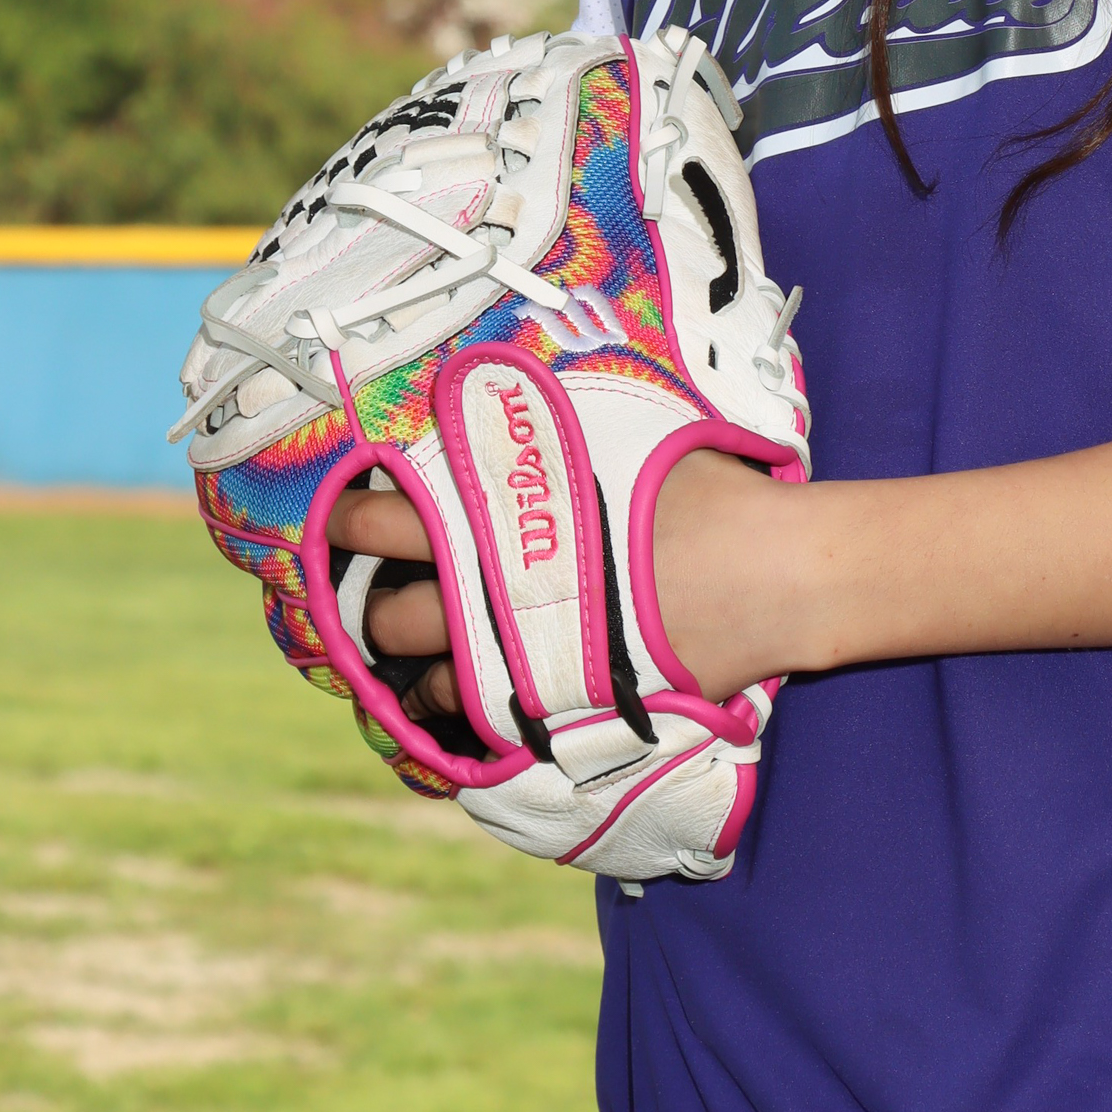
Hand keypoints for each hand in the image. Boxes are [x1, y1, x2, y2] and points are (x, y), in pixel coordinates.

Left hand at [322, 454, 808, 715]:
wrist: (765, 575)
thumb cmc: (700, 488)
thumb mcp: (622, 428)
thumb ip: (552, 426)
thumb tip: (507, 388)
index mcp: (497, 516)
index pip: (387, 517)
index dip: (355, 518)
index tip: (346, 516)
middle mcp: (492, 592)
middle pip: (386, 609)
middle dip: (364, 597)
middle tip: (367, 586)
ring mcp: (518, 661)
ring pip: (423, 676)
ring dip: (408, 664)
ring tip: (412, 649)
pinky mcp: (552, 710)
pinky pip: (474, 722)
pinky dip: (458, 710)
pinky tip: (463, 695)